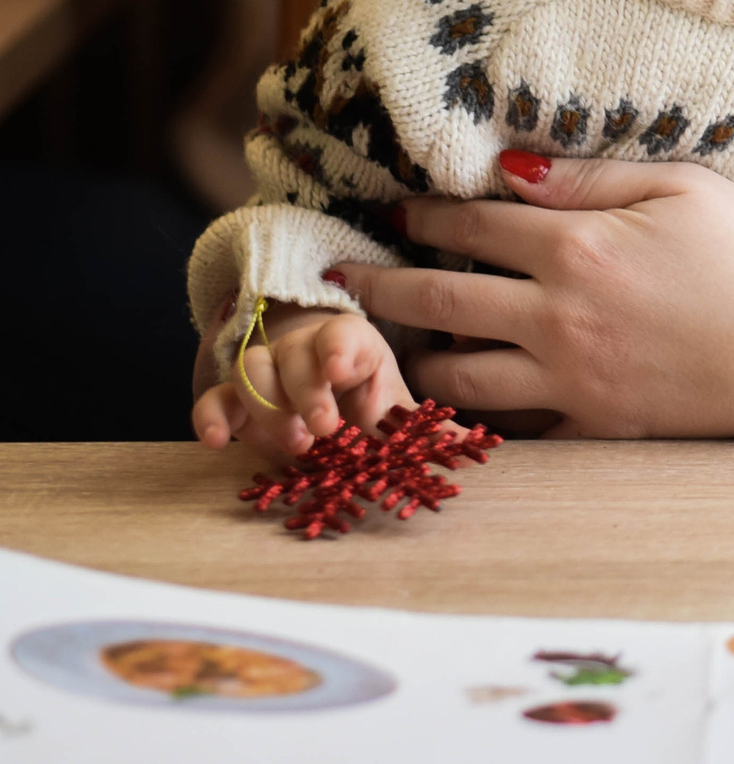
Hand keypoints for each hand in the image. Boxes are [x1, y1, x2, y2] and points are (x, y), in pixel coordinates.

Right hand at [191, 302, 410, 458]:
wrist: (320, 386)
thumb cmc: (362, 396)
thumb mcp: (394, 409)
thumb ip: (424, 428)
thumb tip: (475, 447)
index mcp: (352, 346)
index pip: (344, 334)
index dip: (340, 348)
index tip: (341, 370)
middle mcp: (304, 350)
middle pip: (295, 354)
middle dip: (306, 392)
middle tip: (323, 430)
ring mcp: (265, 370)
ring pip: (252, 370)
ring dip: (268, 407)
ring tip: (294, 444)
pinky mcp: (233, 398)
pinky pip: (214, 398)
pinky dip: (211, 417)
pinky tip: (218, 441)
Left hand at [332, 155, 733, 439]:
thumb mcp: (683, 187)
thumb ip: (588, 177)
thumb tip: (506, 167)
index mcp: (577, 247)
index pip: (470, 225)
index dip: (421, 213)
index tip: (389, 206)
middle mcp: (556, 317)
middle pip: (438, 300)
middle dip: (379, 284)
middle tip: (338, 277)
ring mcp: (570, 379)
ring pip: (455, 375)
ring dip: (409, 358)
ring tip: (383, 347)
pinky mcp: (594, 426)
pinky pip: (510, 429)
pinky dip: (469, 418)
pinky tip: (450, 406)